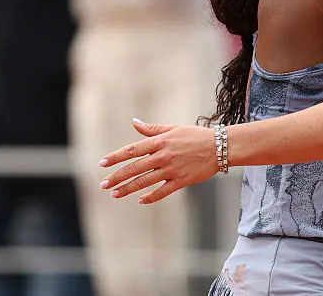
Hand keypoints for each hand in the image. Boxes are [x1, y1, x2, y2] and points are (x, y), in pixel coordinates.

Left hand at [99, 119, 217, 203]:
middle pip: (135, 168)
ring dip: (128, 188)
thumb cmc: (196, 136)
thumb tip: (134, 122)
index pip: (132, 150)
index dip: (115, 157)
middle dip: (117, 177)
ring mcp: (172, 169)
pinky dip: (151, 197)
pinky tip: (141, 200)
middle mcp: (163, 156)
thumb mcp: (174, 129)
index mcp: (160, 142)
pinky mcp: (182, 180)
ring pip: (145, 181)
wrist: (221, 147)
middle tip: (103, 184)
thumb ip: (152, 129)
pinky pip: (162, 191)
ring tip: (115, 194)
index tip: (102, 164)